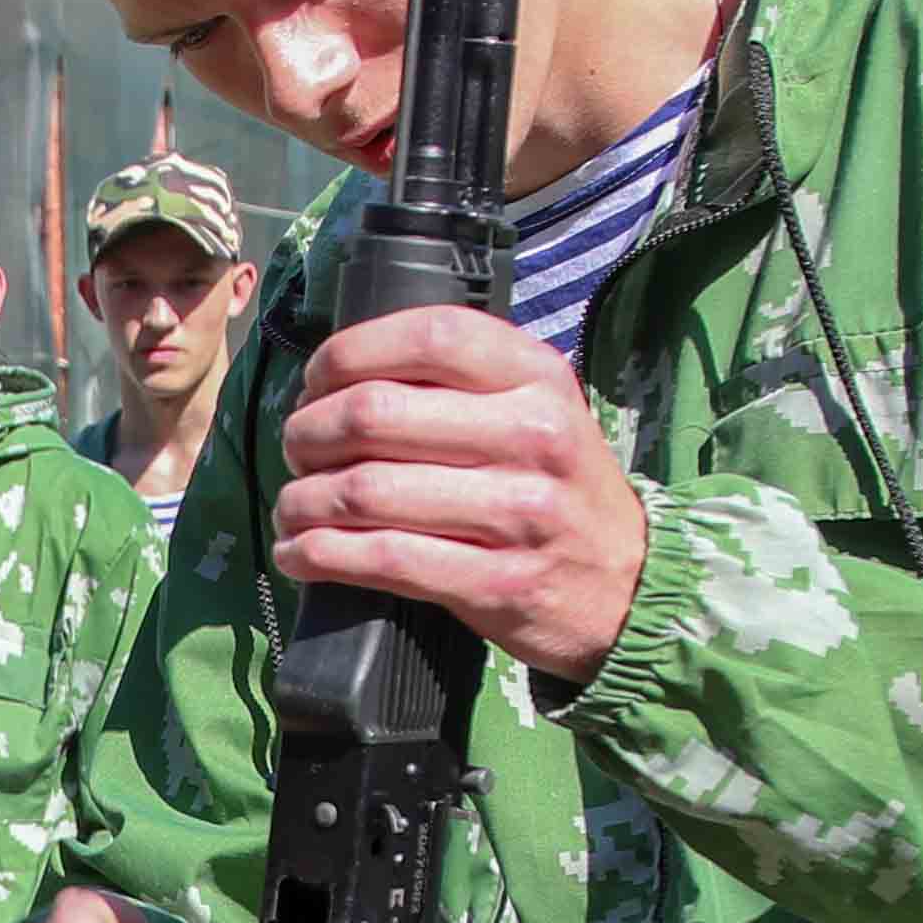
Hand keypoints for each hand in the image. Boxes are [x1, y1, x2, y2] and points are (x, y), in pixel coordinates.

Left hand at [274, 304, 649, 687]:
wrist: (631, 587)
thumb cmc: (560, 490)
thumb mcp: (540, 410)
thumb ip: (466, 381)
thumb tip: (342, 377)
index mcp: (538, 377)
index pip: (427, 336)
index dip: (348, 354)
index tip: (316, 382)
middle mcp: (533, 436)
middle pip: (375, 414)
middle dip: (309, 432)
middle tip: (297, 449)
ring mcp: (517, 513)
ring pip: (367, 491)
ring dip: (303, 499)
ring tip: (292, 505)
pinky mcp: (496, 583)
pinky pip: (383, 560)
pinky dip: (320, 555)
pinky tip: (299, 552)